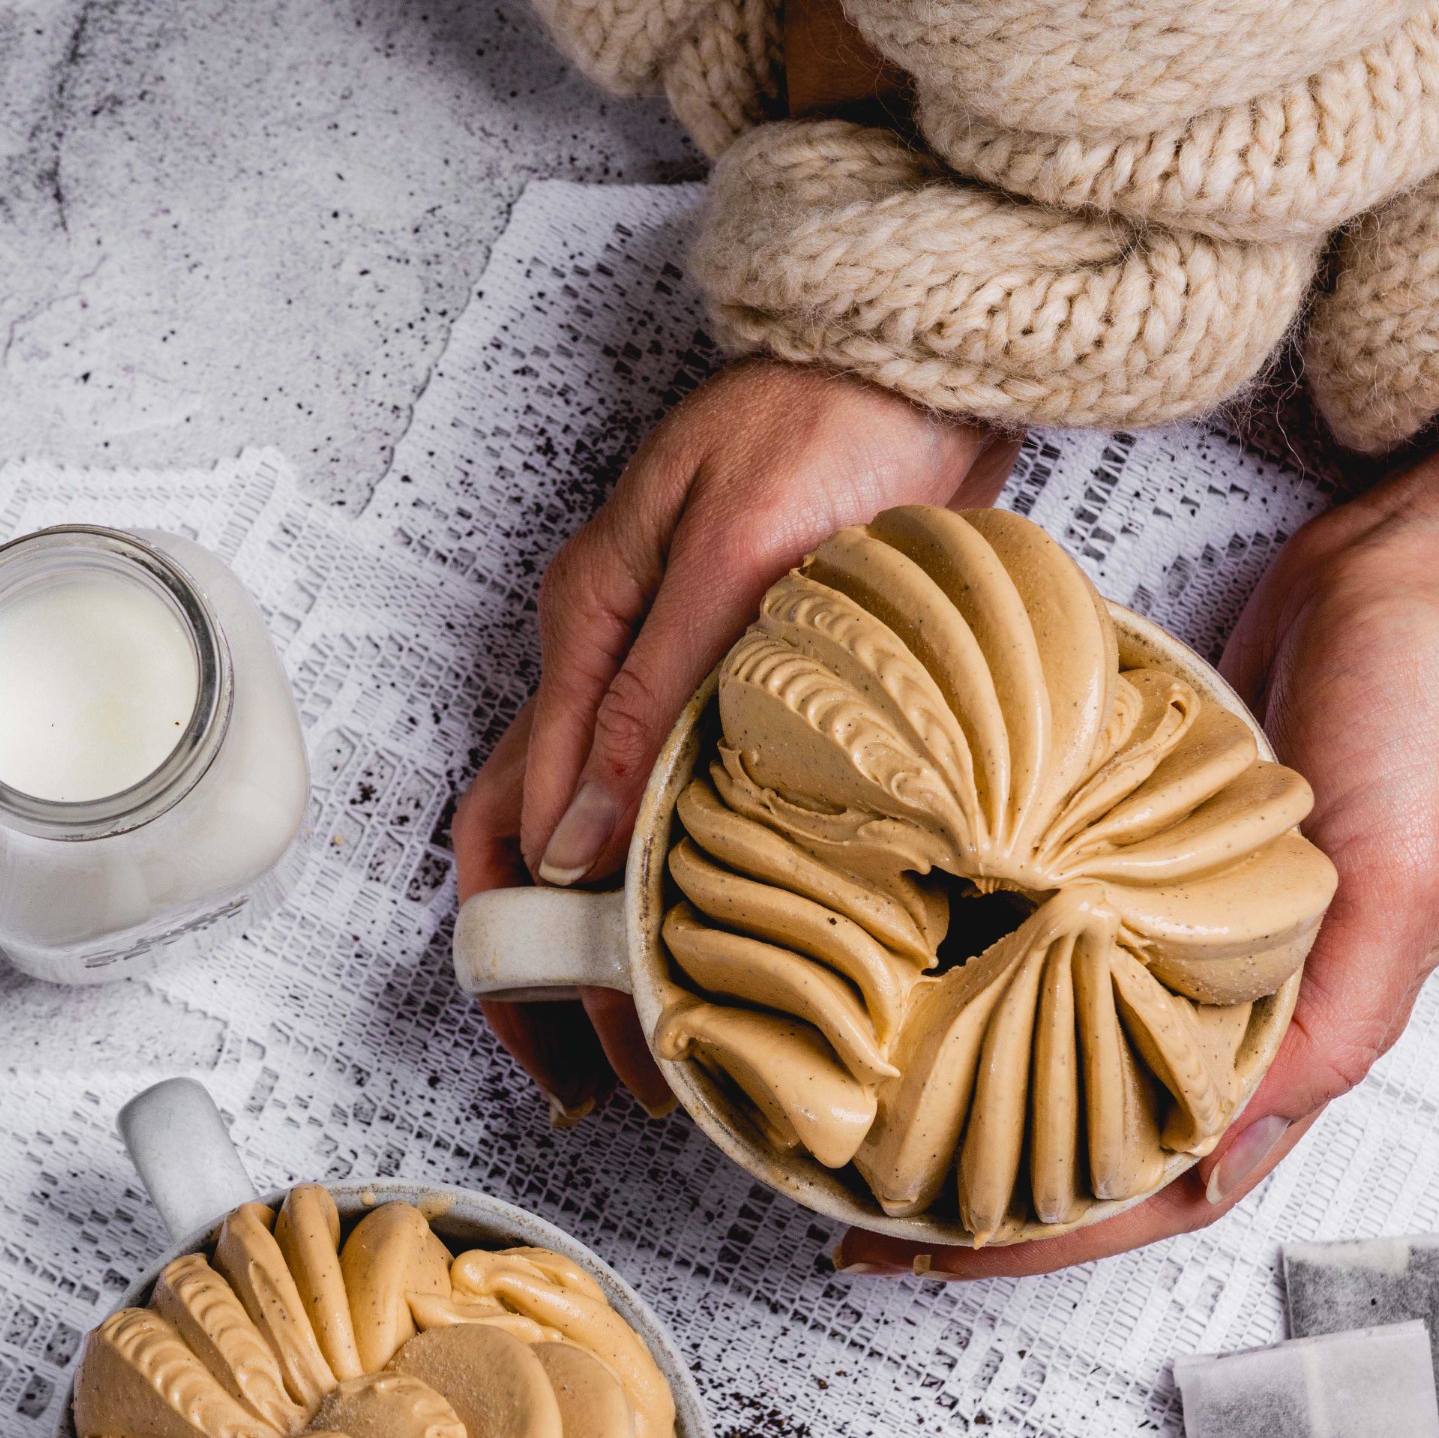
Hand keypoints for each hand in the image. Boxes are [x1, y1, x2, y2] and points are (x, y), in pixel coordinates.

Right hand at [452, 360, 1018, 1113]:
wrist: (926, 362)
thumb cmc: (832, 419)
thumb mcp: (737, 554)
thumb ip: (651, 697)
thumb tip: (570, 843)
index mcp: (584, 627)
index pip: (512, 818)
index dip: (528, 946)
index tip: (569, 1040)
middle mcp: (611, 657)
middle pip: (539, 843)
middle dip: (556, 968)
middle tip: (611, 1075)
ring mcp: (671, 667)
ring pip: (614, 832)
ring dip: (625, 935)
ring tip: (670, 1037)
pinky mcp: (741, 674)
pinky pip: (691, 796)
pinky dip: (694, 878)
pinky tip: (731, 940)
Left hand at [839, 431, 1438, 1276]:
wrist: (1413, 567)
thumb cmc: (1424, 721)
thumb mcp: (1397, 893)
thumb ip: (1319, 1035)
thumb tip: (1216, 1155)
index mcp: (1305, 1033)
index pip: (1165, 1182)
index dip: (1053, 1235)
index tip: (936, 1255)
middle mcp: (1241, 994)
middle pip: (1102, 1130)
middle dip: (994, 1185)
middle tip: (871, 1210)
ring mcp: (1190, 923)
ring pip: (1070, 1040)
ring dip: (982, 1084)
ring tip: (879, 1114)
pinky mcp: (1150, 848)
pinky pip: (1058, 935)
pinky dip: (990, 965)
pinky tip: (919, 972)